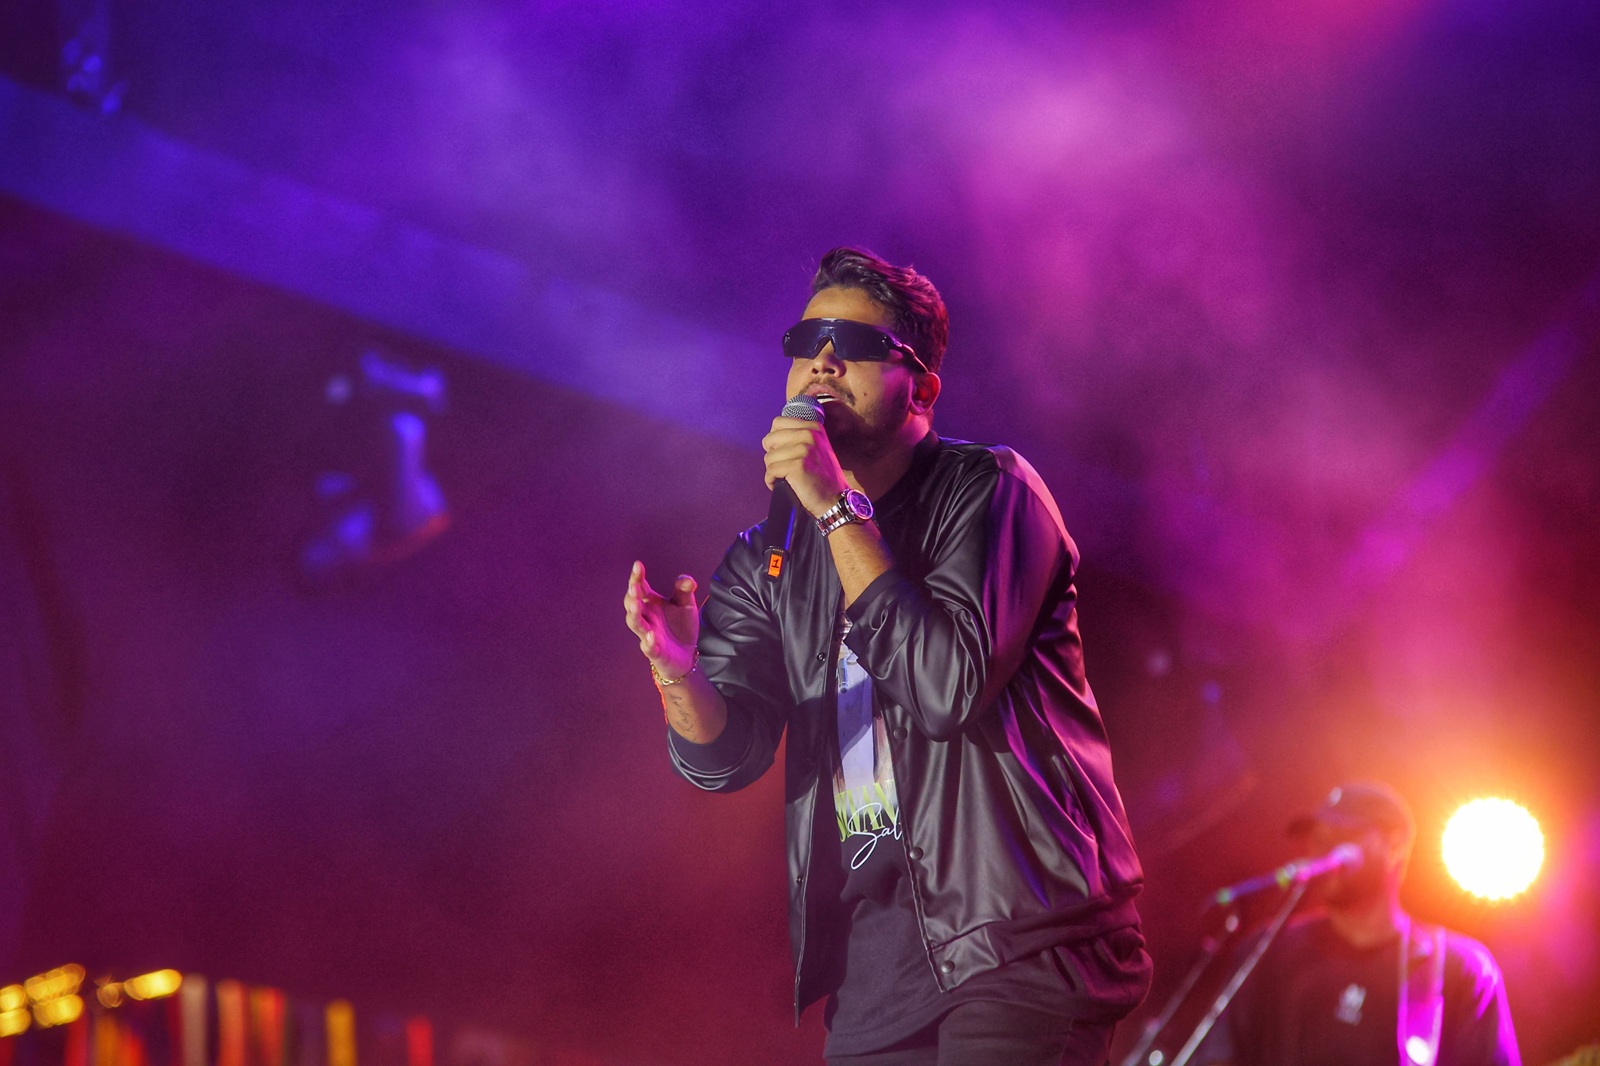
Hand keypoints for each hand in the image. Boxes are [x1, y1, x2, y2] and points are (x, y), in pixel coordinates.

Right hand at [622, 561, 698, 679]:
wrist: (687, 654)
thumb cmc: (681, 626)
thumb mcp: (685, 604)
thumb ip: (684, 590)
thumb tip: (687, 580)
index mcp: (650, 603)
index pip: (640, 587)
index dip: (637, 577)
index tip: (638, 565)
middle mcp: (646, 617)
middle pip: (632, 604)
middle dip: (632, 595)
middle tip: (634, 586)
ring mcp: (648, 634)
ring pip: (636, 624)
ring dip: (634, 615)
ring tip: (636, 605)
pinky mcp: (656, 652)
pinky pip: (648, 648)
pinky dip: (648, 643)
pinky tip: (651, 636)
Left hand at [762, 415, 848, 516]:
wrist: (835, 499)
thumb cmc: (823, 477)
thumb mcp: (818, 447)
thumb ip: (799, 436)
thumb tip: (772, 436)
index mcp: (814, 427)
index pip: (778, 423)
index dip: (775, 439)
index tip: (782, 452)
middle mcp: (809, 435)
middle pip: (770, 439)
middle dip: (772, 455)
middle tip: (784, 467)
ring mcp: (803, 450)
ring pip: (769, 457)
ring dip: (773, 470)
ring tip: (786, 477)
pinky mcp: (797, 466)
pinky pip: (770, 471)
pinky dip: (772, 481)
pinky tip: (783, 485)